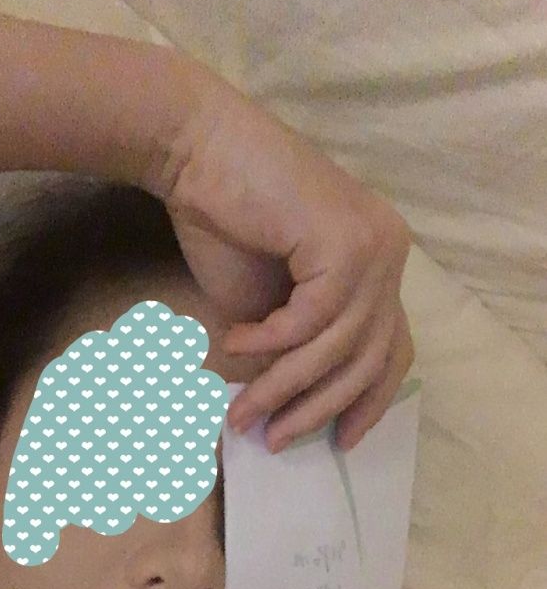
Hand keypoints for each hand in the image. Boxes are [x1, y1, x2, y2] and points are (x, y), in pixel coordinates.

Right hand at [151, 78, 413, 451]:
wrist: (195, 148)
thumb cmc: (224, 219)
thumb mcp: (266, 306)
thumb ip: (290, 348)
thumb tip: (288, 404)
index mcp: (377, 265)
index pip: (394, 348)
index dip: (371, 400)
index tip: (342, 440)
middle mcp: (388, 253)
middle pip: (373, 357)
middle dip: (320, 408)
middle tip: (275, 438)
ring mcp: (374, 244)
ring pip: (341, 346)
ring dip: (285, 387)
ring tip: (243, 411)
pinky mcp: (346, 240)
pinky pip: (314, 319)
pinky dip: (272, 341)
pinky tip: (235, 341)